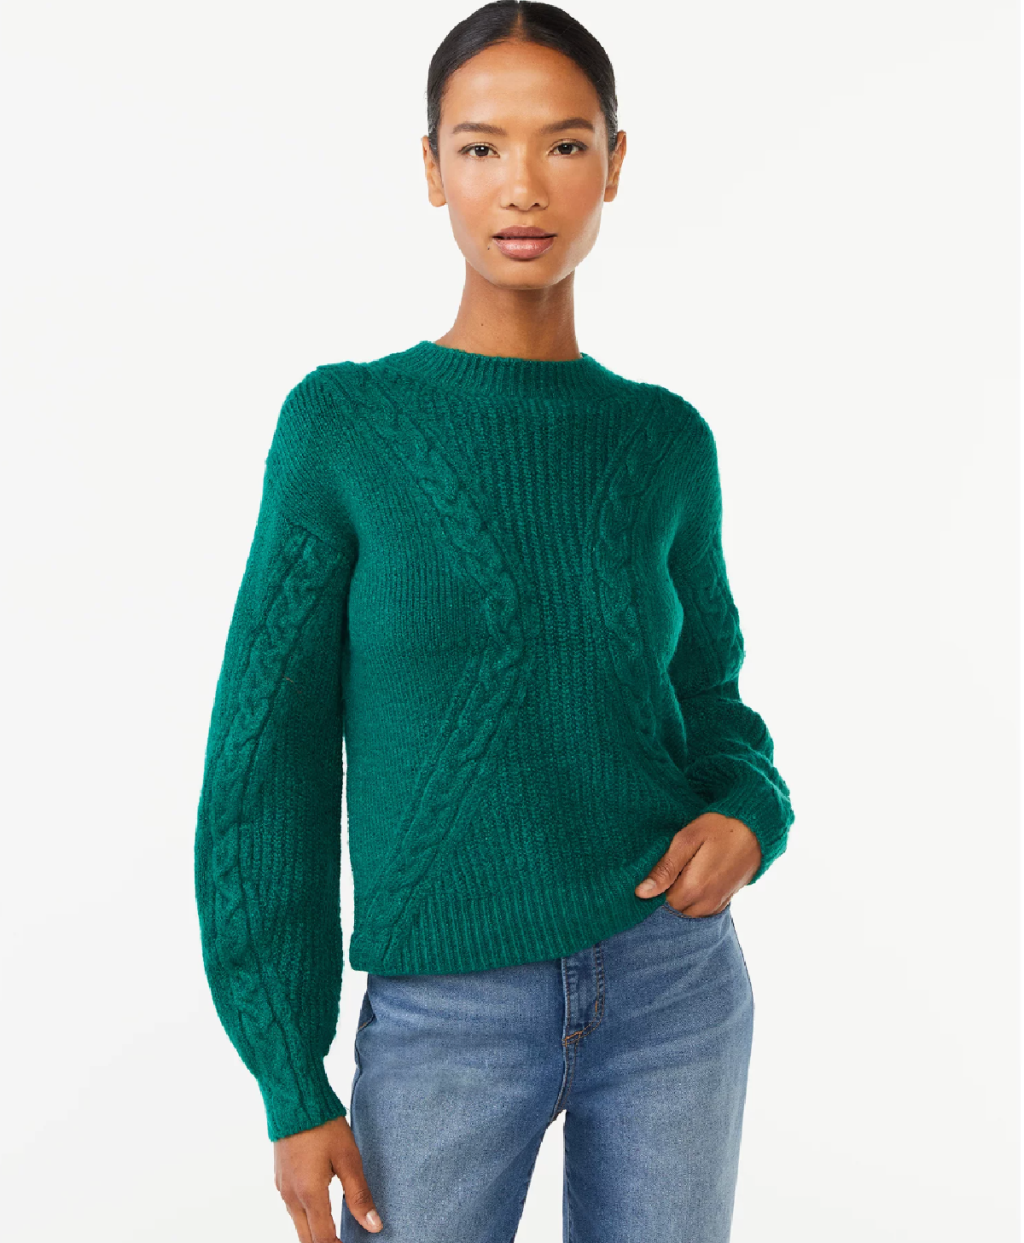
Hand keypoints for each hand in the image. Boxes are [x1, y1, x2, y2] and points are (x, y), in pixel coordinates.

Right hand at [274, 1114, 382, 1240]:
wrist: (294, 1098)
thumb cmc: (323, 1125)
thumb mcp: (348, 1158)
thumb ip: (359, 1194)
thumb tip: (374, 1226)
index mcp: (310, 1194)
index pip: (322, 1240)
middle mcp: (292, 1197)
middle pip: (307, 1239)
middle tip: (344, 1241)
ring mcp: (283, 1188)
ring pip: (298, 1225)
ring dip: (315, 1233)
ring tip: (335, 1234)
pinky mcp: (281, 1178)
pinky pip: (293, 1208)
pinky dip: (307, 1219)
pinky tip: (320, 1212)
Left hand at [634, 812, 761, 915]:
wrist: (757, 827)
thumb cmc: (720, 828)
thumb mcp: (687, 840)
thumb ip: (665, 869)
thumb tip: (641, 893)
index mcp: (693, 888)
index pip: (661, 902)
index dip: (658, 884)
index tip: (664, 865)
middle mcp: (706, 903)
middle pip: (675, 907)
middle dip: (670, 890)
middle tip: (678, 863)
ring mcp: (718, 904)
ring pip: (689, 910)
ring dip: (684, 894)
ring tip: (690, 867)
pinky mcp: (726, 900)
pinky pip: (703, 908)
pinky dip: (697, 896)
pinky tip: (700, 874)